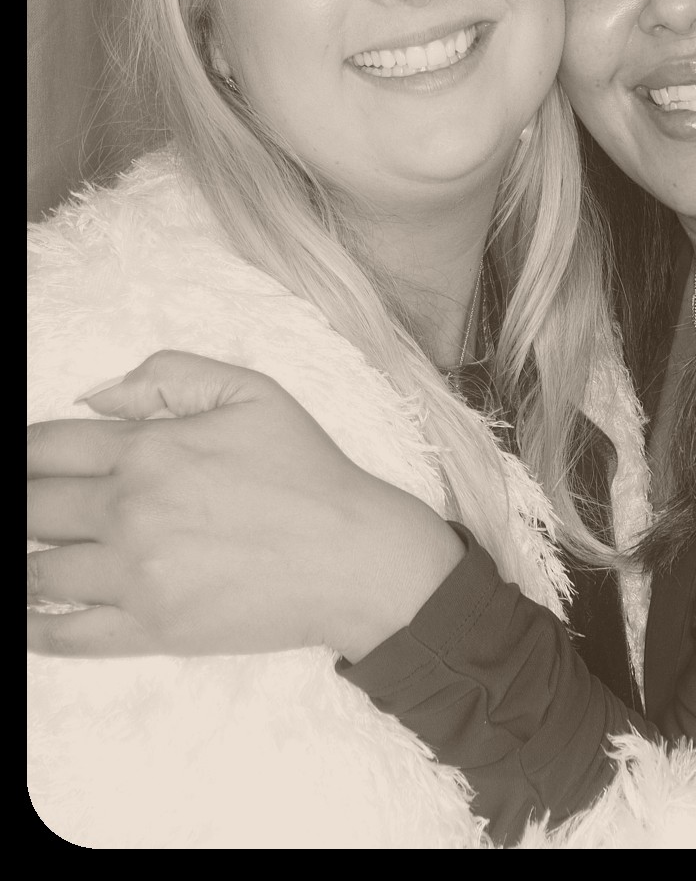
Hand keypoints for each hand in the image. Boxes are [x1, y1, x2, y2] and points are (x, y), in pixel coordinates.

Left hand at [27, 355, 463, 661]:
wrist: (349, 556)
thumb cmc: (304, 469)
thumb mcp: (248, 389)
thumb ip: (167, 374)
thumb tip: (96, 395)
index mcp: (149, 447)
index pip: (48, 446)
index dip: (23, 453)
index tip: (22, 460)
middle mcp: (131, 510)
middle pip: (33, 508)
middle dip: (20, 504)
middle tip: (24, 506)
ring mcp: (137, 576)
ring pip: (40, 572)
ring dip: (23, 562)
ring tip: (26, 554)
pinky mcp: (151, 630)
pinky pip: (71, 635)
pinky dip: (37, 627)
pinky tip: (28, 616)